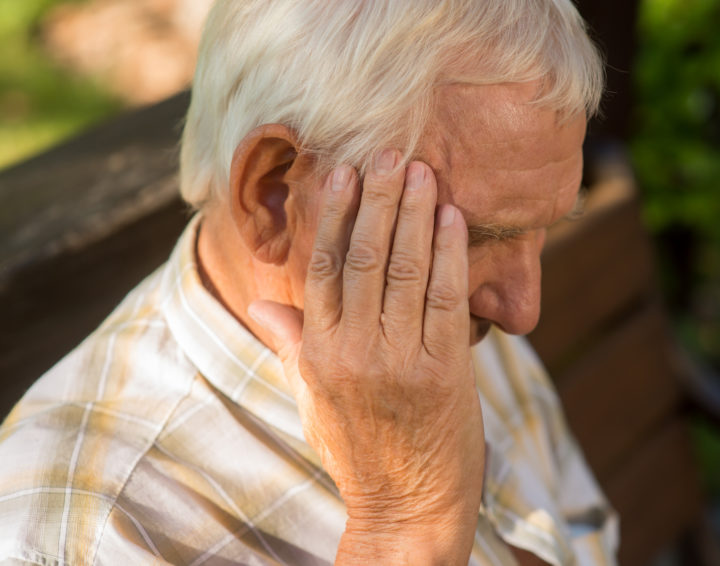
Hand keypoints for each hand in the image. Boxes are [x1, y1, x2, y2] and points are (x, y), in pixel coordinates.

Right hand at [249, 150, 484, 564]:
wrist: (407, 507)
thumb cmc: (357, 447)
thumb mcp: (313, 397)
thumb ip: (291, 343)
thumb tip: (260, 303)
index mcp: (318, 351)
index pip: (324, 267)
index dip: (337, 214)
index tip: (345, 172)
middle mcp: (354, 350)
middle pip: (366, 256)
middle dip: (378, 199)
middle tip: (389, 151)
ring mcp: (400, 360)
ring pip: (405, 269)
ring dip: (415, 213)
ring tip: (421, 170)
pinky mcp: (444, 371)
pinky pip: (446, 298)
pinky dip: (449, 253)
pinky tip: (451, 217)